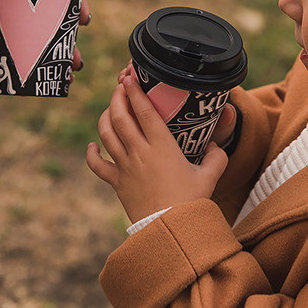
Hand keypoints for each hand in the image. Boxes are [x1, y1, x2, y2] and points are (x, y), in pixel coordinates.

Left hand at [86, 74, 227, 222]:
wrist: (170, 231)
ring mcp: (125, 167)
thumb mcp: (210, 176)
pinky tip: (93, 145)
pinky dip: (92, 153)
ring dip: (106, 116)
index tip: (130, 77)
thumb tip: (215, 146)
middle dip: (118, 97)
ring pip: (106, 134)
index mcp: (162, 147)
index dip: (135, 92)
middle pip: (120, 117)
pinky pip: (97, 165)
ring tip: (111, 107)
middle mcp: (140, 152)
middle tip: (120, 85)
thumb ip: (216, 156)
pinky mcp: (117, 183)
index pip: (144, 111)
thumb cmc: (191, 203)